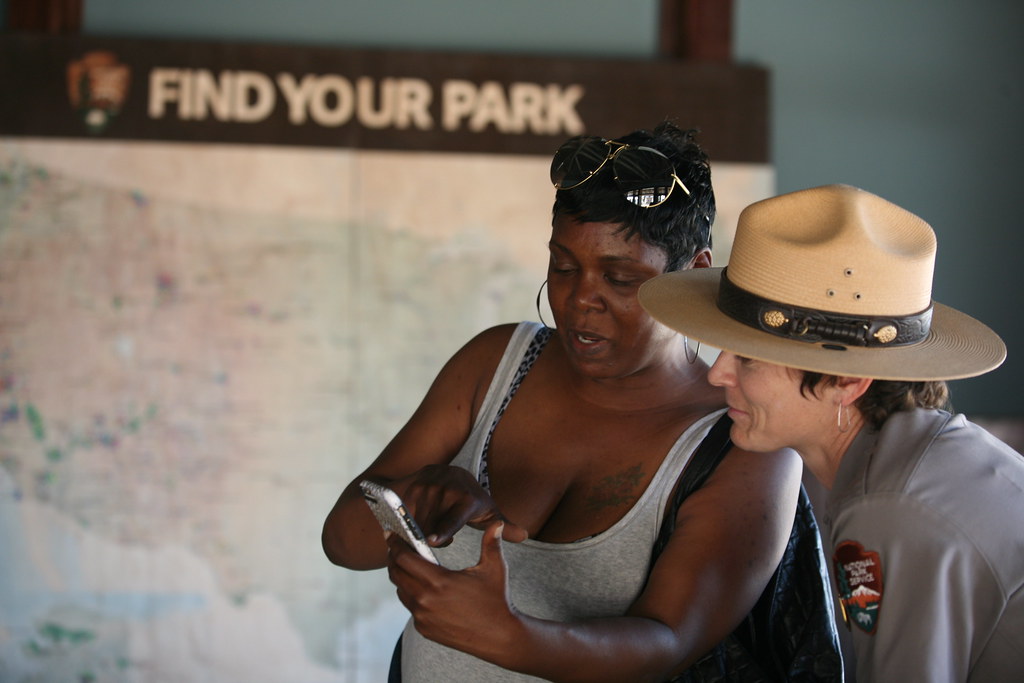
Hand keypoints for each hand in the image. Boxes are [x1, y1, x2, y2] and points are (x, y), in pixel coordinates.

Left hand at [387, 520, 519, 656]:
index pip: (405, 558)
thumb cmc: (496, 600)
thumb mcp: (495, 568)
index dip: (396, 544)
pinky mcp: (424, 629)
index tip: (391, 533)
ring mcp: (423, 617)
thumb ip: (491, 543)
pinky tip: (420, 585)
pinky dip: (411, 594)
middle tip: (395, 546)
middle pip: (396, 573)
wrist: (499, 637)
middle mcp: (426, 600)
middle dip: (394, 557)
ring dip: (401, 576)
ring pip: (401, 590)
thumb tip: (498, 523)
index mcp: (439, 581)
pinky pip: (410, 607)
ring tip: (407, 563)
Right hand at [396, 465, 527, 546]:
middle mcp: (446, 488)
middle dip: (431, 539)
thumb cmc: (469, 500)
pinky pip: (402, 512)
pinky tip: (413, 524)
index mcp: (467, 498)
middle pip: (431, 527)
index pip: (453, 519)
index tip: (433, 541)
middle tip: (440, 539)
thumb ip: (503, 526)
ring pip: (415, 521)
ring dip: (418, 532)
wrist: (446, 474)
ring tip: (430, 530)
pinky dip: (405, 523)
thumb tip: (525, 535)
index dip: (443, 531)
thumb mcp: (488, 512)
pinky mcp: (409, 484)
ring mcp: (426, 484)